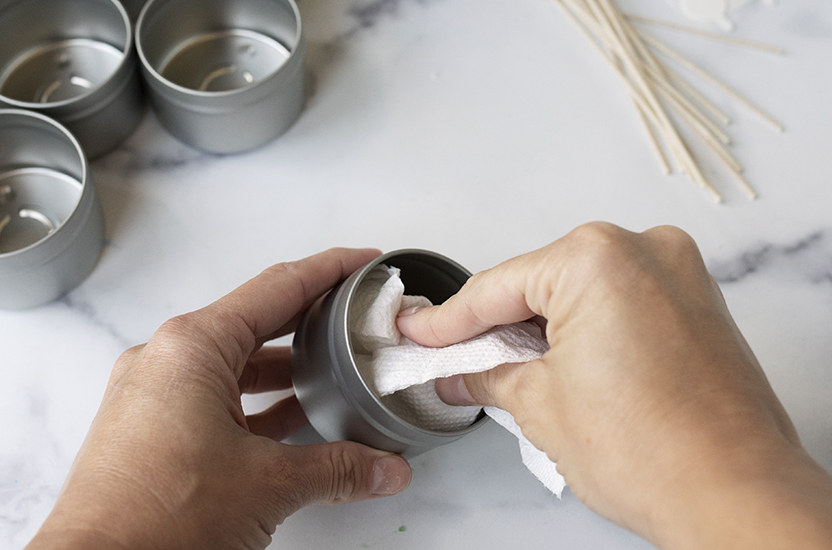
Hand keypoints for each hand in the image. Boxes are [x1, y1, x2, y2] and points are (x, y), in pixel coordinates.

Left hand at [28, 248, 410, 549]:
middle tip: (354, 313)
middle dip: (310, 319)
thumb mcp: (267, 483)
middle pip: (256, 320)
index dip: (329, 270)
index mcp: (193, 347)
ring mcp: (155, 394)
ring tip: (333, 369)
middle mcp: (167, 360)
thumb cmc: (157, 517)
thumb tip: (384, 467)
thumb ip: (337, 468)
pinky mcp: (151, 427)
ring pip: (235, 363)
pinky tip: (292, 417)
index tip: (361, 262)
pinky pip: (216, 397)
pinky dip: (257, 402)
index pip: (277, 288)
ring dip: (285, 367)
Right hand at [398, 223, 831, 549]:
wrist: (734, 497)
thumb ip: (488, 376)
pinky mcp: (694, 303)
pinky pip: (618, 301)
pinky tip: (553, 360)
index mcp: (597, 259)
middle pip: (539, 282)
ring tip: (498, 365)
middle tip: (452, 353)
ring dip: (538, 326)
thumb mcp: (540, 405)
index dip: (449, 320)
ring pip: (579, 291)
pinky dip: (582, 327)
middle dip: (495, 323)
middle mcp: (643, 250)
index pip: (498, 287)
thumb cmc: (657, 454)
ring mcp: (676, 274)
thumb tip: (461, 371)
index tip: (421, 333)